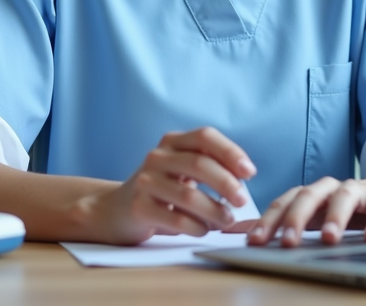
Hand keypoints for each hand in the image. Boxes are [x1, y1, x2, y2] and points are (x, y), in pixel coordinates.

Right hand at [79, 127, 256, 244]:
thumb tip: (246, 187)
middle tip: (242, 200)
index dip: (230, 152)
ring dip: (214, 210)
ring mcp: (144, 181)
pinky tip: (203, 229)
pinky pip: (175, 218)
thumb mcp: (183, 173)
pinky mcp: (138, 207)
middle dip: (227, 183)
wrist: (116, 210)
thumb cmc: (161, 191)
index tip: (250, 172)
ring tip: (227, 220)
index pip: (204, 136)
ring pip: (188, 195)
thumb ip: (212, 172)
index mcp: (172, 142)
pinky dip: (196, 226)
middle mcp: (156, 156)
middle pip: (198, 163)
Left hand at [245, 171, 365, 246]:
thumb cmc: (344, 210)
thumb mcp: (311, 217)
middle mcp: (330, 189)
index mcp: (309, 194)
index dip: (268, 220)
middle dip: (296, 219)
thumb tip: (234, 231)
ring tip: (329, 239)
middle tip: (288, 242)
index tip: (254, 241)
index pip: (283, 202)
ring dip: (335, 218)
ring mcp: (358, 192)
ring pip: (343, 198)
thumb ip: (277, 223)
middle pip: (309, 197)